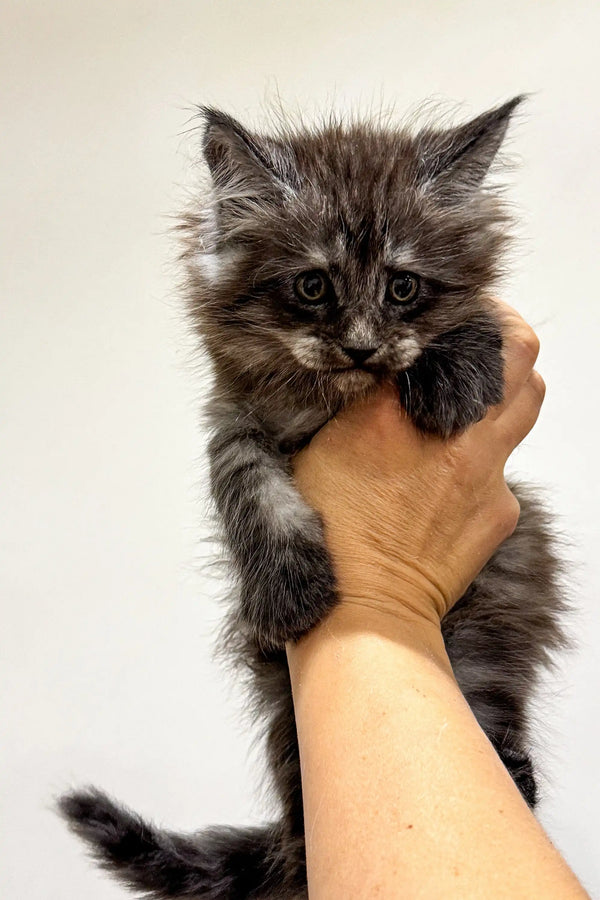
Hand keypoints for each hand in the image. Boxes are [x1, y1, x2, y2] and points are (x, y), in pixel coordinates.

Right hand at [292, 302, 543, 625]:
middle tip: (483, 335)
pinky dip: (488, 457)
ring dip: (510, 388)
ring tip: (477, 395)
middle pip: (518, 354)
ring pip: (527, 401)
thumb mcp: (317, 452)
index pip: (451, 333)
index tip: (456, 309)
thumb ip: (355, 402)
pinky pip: (507, 466)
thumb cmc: (329, 534)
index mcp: (390, 412)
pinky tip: (452, 479)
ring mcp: (486, 472)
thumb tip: (380, 372)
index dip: (462, 313)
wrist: (367, 612)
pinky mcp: (502, 509)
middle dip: (507, 335)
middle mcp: (450, 434)